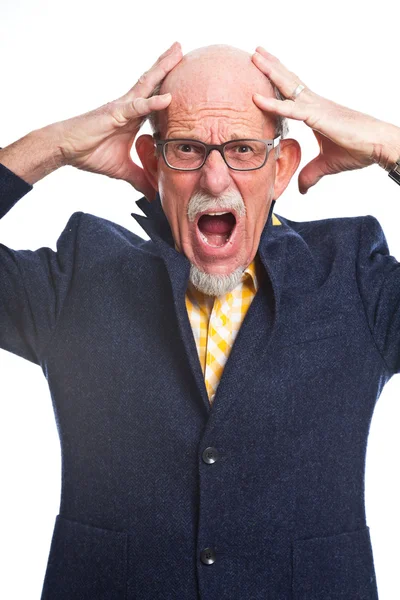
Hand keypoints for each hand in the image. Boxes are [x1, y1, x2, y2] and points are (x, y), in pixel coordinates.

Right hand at [54, 42, 182, 199]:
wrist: (67, 150)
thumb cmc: (91, 153)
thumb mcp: (123, 170)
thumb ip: (139, 179)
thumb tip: (153, 195)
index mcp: (134, 118)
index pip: (156, 100)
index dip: (170, 90)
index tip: (188, 82)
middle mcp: (130, 107)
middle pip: (154, 83)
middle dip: (168, 66)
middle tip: (183, 49)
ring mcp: (123, 107)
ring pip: (147, 85)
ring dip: (163, 68)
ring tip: (178, 52)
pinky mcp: (115, 113)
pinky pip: (136, 106)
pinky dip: (152, 102)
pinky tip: (168, 97)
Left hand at [252, 47, 399, 193]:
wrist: (378, 145)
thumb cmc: (358, 149)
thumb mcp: (327, 165)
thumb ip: (311, 174)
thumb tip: (301, 189)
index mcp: (315, 111)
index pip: (292, 93)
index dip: (277, 82)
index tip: (263, 71)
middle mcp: (314, 104)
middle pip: (288, 81)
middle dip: (271, 66)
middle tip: (255, 53)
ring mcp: (316, 108)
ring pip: (288, 87)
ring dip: (270, 72)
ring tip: (255, 56)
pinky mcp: (318, 117)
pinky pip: (291, 110)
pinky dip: (273, 104)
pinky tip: (257, 98)